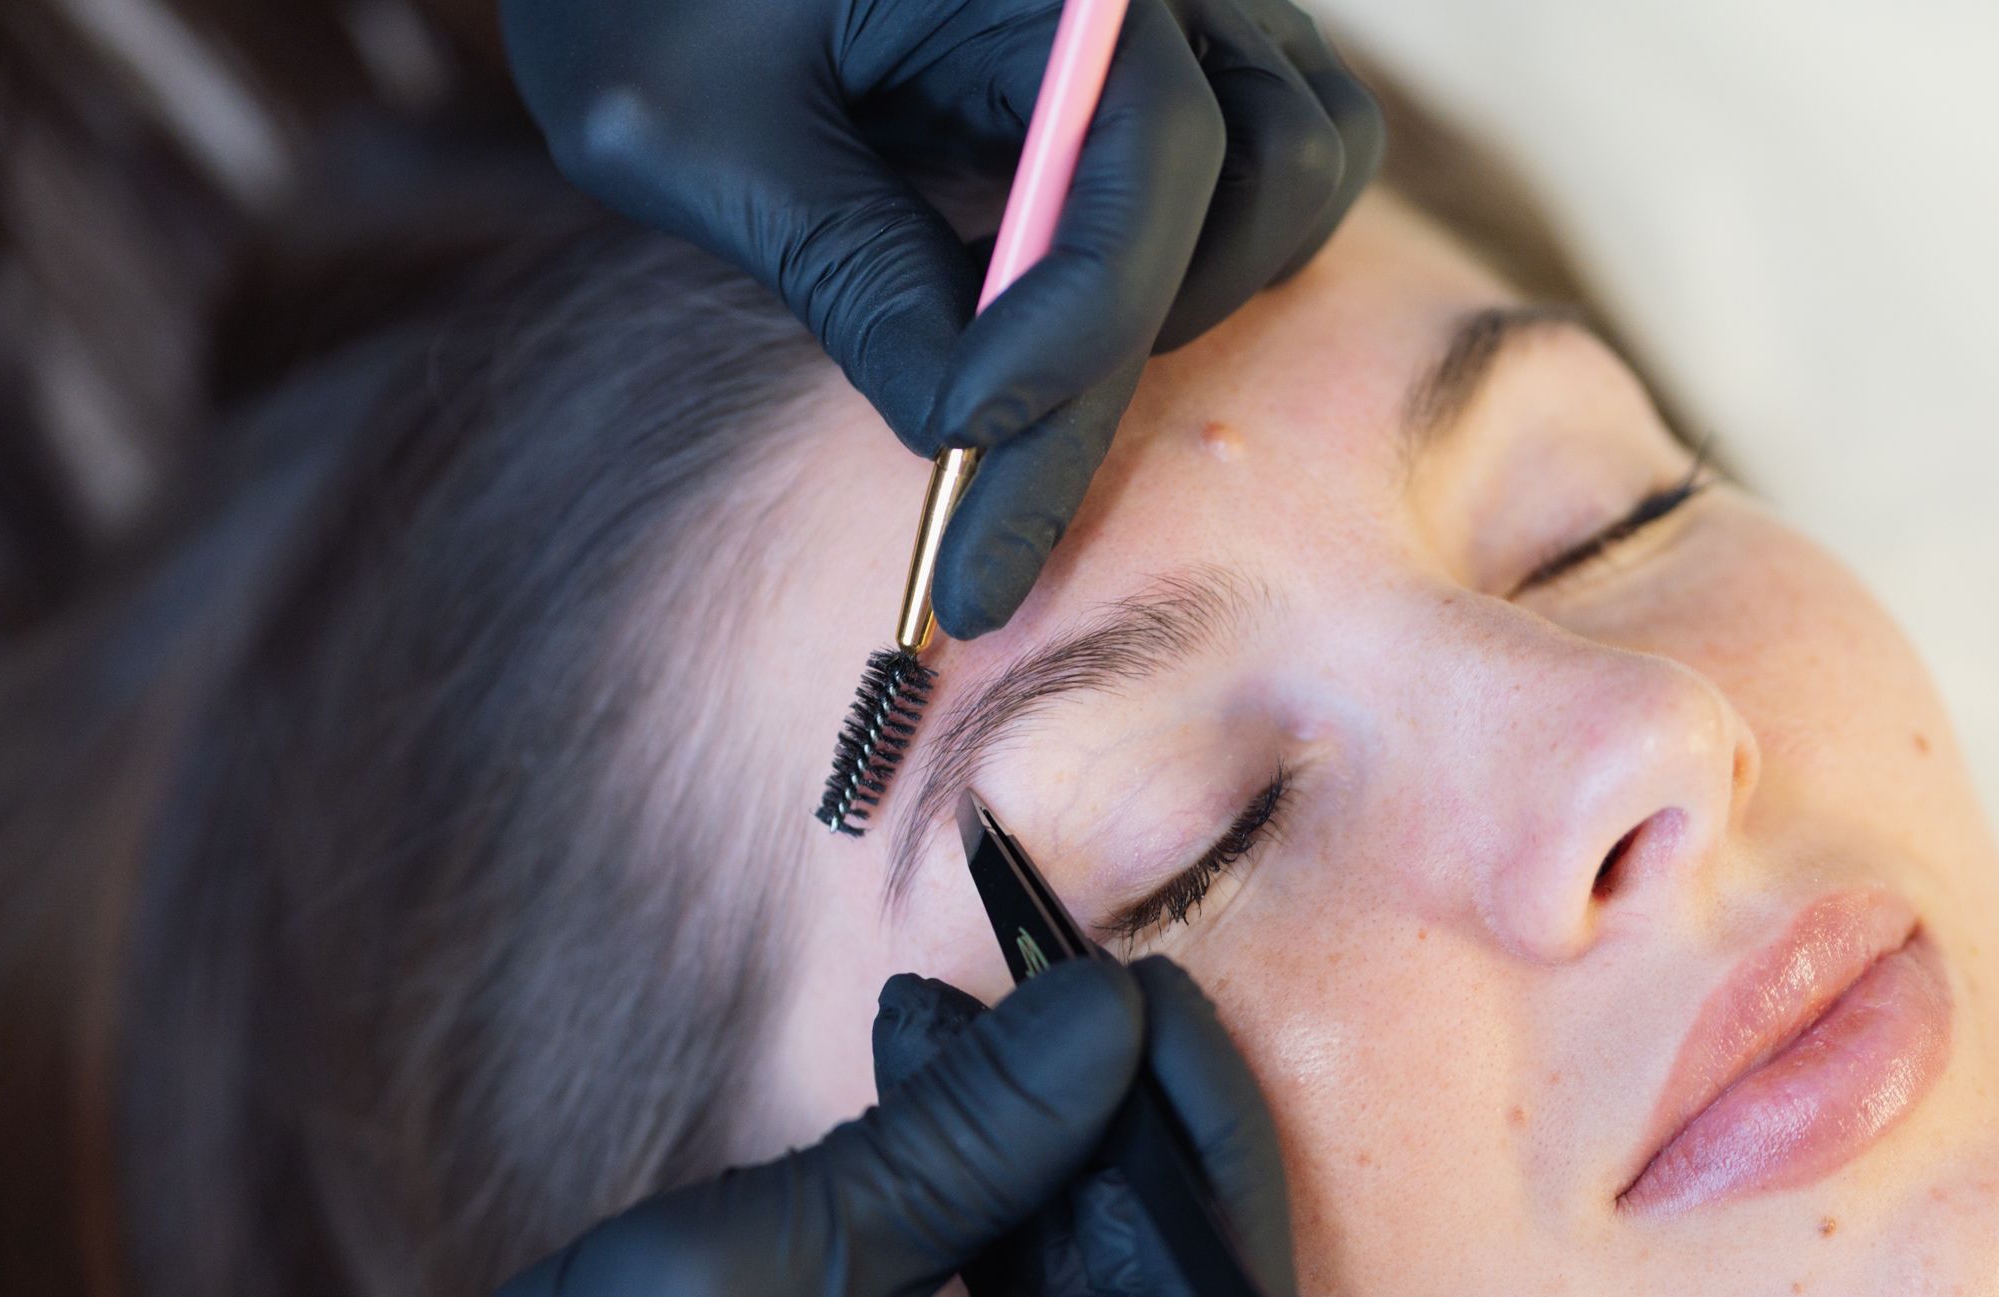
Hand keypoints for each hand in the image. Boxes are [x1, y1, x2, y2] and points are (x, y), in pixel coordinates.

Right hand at [266, 957, 1300, 1296]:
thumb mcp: (763, 1275)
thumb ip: (961, 1143)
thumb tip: (1101, 1015)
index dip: (1201, 1152)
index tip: (1149, 998)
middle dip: (1113, 1145)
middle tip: (1062, 991)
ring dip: (1042, 1174)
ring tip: (949, 1026)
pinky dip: (991, 1241)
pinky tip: (930, 1114)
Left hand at [497, 0, 1383, 636]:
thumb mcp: (696, 129)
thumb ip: (843, 267)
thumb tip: (956, 431)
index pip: (1151, 146)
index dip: (1076, 321)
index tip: (961, 440)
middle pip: (1256, 174)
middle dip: (1108, 370)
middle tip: (978, 541)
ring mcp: (1186, 0)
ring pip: (1302, 168)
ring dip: (1194, 303)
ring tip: (1020, 397)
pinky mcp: (1182, 56)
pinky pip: (1280, 166)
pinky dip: (1207, 264)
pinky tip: (1054, 329)